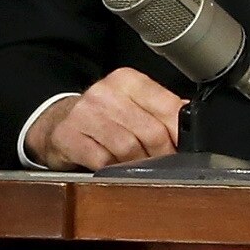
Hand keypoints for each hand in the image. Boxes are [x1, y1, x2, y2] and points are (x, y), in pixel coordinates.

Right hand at [22, 67, 186, 169]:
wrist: (57, 122)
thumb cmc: (102, 116)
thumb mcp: (132, 103)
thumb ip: (162, 109)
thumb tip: (192, 120)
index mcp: (127, 80)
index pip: (167, 106)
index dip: (179, 133)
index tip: (182, 148)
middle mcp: (105, 92)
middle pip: (150, 131)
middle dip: (162, 154)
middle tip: (164, 164)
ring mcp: (84, 113)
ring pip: (128, 148)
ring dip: (137, 164)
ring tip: (137, 167)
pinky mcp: (69, 135)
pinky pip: (102, 161)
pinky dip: (112, 170)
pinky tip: (112, 167)